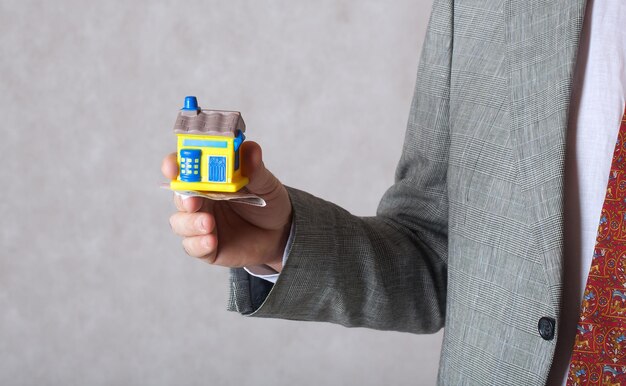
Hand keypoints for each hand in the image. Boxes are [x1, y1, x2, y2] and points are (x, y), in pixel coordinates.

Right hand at [162, 141, 291, 271]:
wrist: (280, 233)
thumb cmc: (268, 203)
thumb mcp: (265, 184)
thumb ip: (255, 169)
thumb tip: (250, 149)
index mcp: (208, 179)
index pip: (184, 167)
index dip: (174, 165)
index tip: (173, 167)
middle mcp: (200, 200)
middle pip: (179, 196)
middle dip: (182, 198)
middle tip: (193, 201)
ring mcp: (200, 224)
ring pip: (179, 223)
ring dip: (190, 223)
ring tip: (209, 224)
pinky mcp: (206, 247)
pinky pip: (193, 247)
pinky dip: (199, 244)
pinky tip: (212, 242)